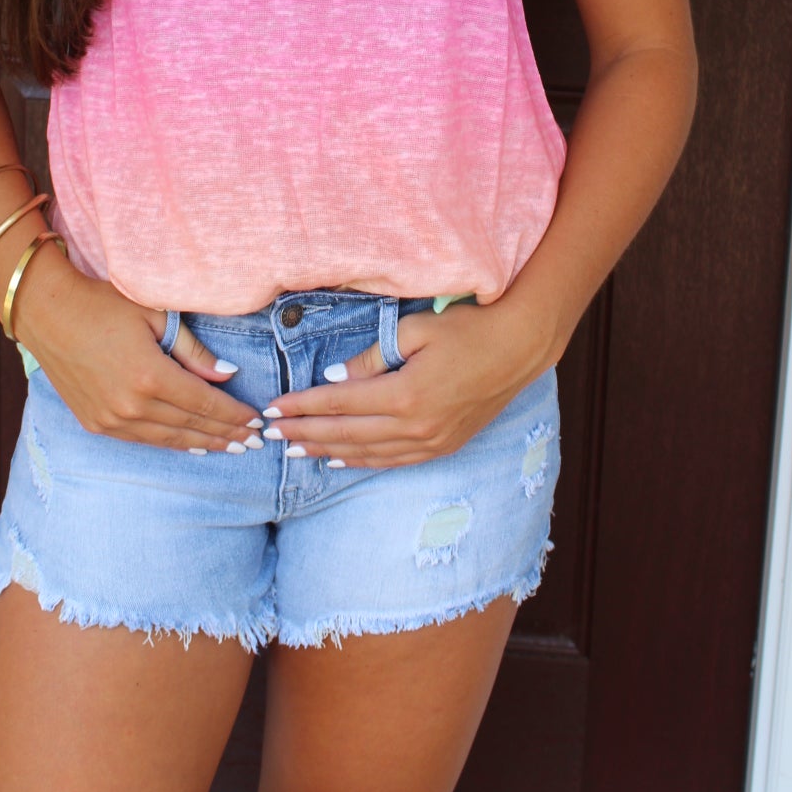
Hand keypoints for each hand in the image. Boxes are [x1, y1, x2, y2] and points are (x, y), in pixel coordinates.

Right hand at [15, 262, 262, 453]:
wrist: (47, 313)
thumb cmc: (103, 304)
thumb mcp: (154, 316)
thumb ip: (192, 349)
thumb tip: (227, 375)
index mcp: (151, 376)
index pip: (205, 403)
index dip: (234, 415)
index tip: (257, 421)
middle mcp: (132, 406)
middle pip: (191, 426)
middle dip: (226, 434)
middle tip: (255, 442)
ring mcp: (111, 419)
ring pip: (169, 439)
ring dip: (202, 444)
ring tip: (229, 448)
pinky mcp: (96, 423)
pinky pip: (143, 440)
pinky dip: (170, 443)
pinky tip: (189, 444)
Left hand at [260, 299, 556, 467]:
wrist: (520, 348)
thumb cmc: (468, 329)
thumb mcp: (415, 331)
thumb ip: (372, 357)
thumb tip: (334, 379)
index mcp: (405, 395)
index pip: (339, 404)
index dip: (302, 407)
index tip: (272, 409)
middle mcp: (416, 427)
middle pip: (346, 434)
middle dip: (304, 434)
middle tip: (271, 435)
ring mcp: (431, 442)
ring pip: (366, 454)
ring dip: (327, 452)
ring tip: (295, 452)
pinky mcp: (443, 446)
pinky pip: (392, 461)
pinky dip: (361, 461)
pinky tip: (340, 460)